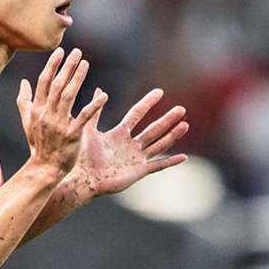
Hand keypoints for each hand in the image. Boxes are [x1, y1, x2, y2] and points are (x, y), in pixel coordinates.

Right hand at [17, 47, 106, 182]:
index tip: (61, 51)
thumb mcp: (27, 121)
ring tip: (86, 64)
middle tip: (77, 52)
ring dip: (78, 78)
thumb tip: (24, 82)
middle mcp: (46, 115)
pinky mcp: (71, 136)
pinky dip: (93, 106)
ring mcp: (58, 125)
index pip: (44, 82)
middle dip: (67, 67)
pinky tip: (103, 95)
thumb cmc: (38, 144)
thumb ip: (25, 100)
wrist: (44, 168)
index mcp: (37, 110)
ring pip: (68, 97)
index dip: (52, 65)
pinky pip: (83, 118)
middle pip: (57, 86)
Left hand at [71, 88, 188, 196]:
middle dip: (167, 119)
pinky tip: (184, 157)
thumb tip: (99, 90)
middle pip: (153, 129)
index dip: (147, 103)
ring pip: (159, 144)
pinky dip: (171, 161)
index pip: (137, 114)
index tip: (159, 92)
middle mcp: (130, 145)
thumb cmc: (82, 157)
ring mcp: (136, 158)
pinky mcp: (139, 171)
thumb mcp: (88, 130)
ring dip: (172, 135)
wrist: (84, 179)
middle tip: (181, 108)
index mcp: (119, 134)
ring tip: (185, 125)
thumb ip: (94, 111)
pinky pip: (158, 165)